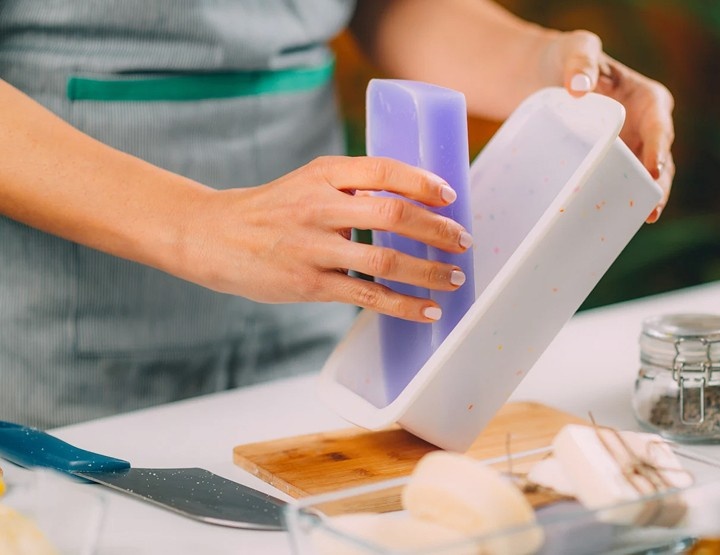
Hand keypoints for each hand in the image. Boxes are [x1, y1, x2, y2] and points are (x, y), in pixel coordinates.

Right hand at [183, 156, 471, 321]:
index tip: (450, 196)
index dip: (423, 181)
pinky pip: (368, 295)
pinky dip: (403, 304)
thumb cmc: (271, 210)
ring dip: (429, 270)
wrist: (213, 236)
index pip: (384, 169)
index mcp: (324, 174)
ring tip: (454, 277)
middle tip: (463, 240)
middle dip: (437, 230)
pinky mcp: (310, 284)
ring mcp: (314, 246)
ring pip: (386, 258)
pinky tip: (427, 310)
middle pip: (394, 213)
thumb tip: (413, 200)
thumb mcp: (307, 182)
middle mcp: (320, 205)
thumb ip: (352, 186)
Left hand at [543, 31, 674, 221]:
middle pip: (661, 159)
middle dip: (659, 184)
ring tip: (642, 219)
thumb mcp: (576, 51)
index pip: (659, 127)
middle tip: (652, 209)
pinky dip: (623, 199)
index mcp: (648, 99)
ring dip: (647, 199)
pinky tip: (616, 220)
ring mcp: (633, 147)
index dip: (659, 150)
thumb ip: (581, 63)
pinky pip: (624, 182)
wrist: (549, 78)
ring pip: (647, 178)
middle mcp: (647, 126)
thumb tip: (578, 89)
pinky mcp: (616, 162)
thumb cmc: (569, 60)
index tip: (655, 170)